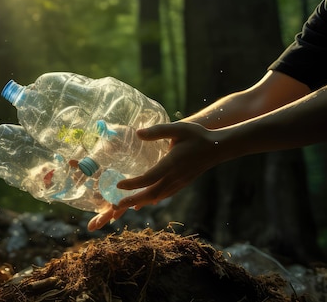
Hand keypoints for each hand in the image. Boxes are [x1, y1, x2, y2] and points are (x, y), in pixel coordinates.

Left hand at [87, 121, 228, 230]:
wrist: (219, 148)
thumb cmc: (198, 135)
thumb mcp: (178, 128)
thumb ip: (158, 131)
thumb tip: (137, 133)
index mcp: (172, 164)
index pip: (149, 178)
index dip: (133, 184)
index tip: (118, 185)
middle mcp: (175, 177)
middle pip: (151, 193)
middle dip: (132, 200)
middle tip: (115, 206)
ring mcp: (180, 182)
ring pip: (158, 197)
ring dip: (141, 202)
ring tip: (125, 206)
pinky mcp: (183, 183)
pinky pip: (166, 195)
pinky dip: (153, 200)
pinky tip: (146, 201)